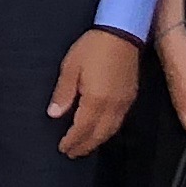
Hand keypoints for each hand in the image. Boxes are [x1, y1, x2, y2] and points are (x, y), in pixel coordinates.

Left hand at [47, 27, 139, 155]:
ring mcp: (124, 102)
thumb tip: (54, 114)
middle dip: (84, 146)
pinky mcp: (130, 97)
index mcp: (96, 99)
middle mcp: (113, 105)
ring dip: (97, 141)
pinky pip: (119, 122)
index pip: (82, 128)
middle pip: (98, 134)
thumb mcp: (71, 67)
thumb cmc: (93, 47)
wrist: (122, 33)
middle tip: (71, 153)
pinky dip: (108, 131)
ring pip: (111, 131)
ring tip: (84, 147)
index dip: (72, 140)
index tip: (62, 148)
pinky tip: (100, 131)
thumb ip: (63, 93)